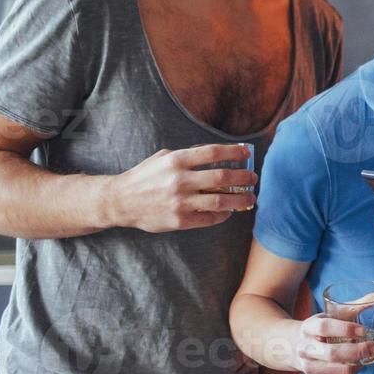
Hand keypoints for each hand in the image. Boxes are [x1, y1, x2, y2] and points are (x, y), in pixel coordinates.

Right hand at [108, 145, 256, 231]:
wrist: (120, 201)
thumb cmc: (145, 177)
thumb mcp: (163, 158)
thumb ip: (188, 156)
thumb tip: (218, 155)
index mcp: (176, 160)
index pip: (213, 153)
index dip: (234, 152)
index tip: (246, 154)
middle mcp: (179, 180)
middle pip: (222, 178)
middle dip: (243, 178)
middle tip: (253, 178)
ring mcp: (180, 202)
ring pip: (221, 201)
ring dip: (240, 199)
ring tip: (250, 197)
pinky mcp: (179, 220)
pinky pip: (209, 218)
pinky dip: (223, 215)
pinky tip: (228, 211)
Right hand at [292, 313, 373, 373]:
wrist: (299, 346)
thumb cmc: (325, 327)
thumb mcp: (337, 313)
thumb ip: (362, 303)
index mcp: (308, 326)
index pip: (324, 327)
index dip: (345, 329)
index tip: (364, 330)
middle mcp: (304, 347)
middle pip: (332, 353)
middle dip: (359, 351)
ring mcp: (307, 365)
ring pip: (338, 369)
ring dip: (358, 363)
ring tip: (370, 354)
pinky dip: (353, 373)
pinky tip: (358, 364)